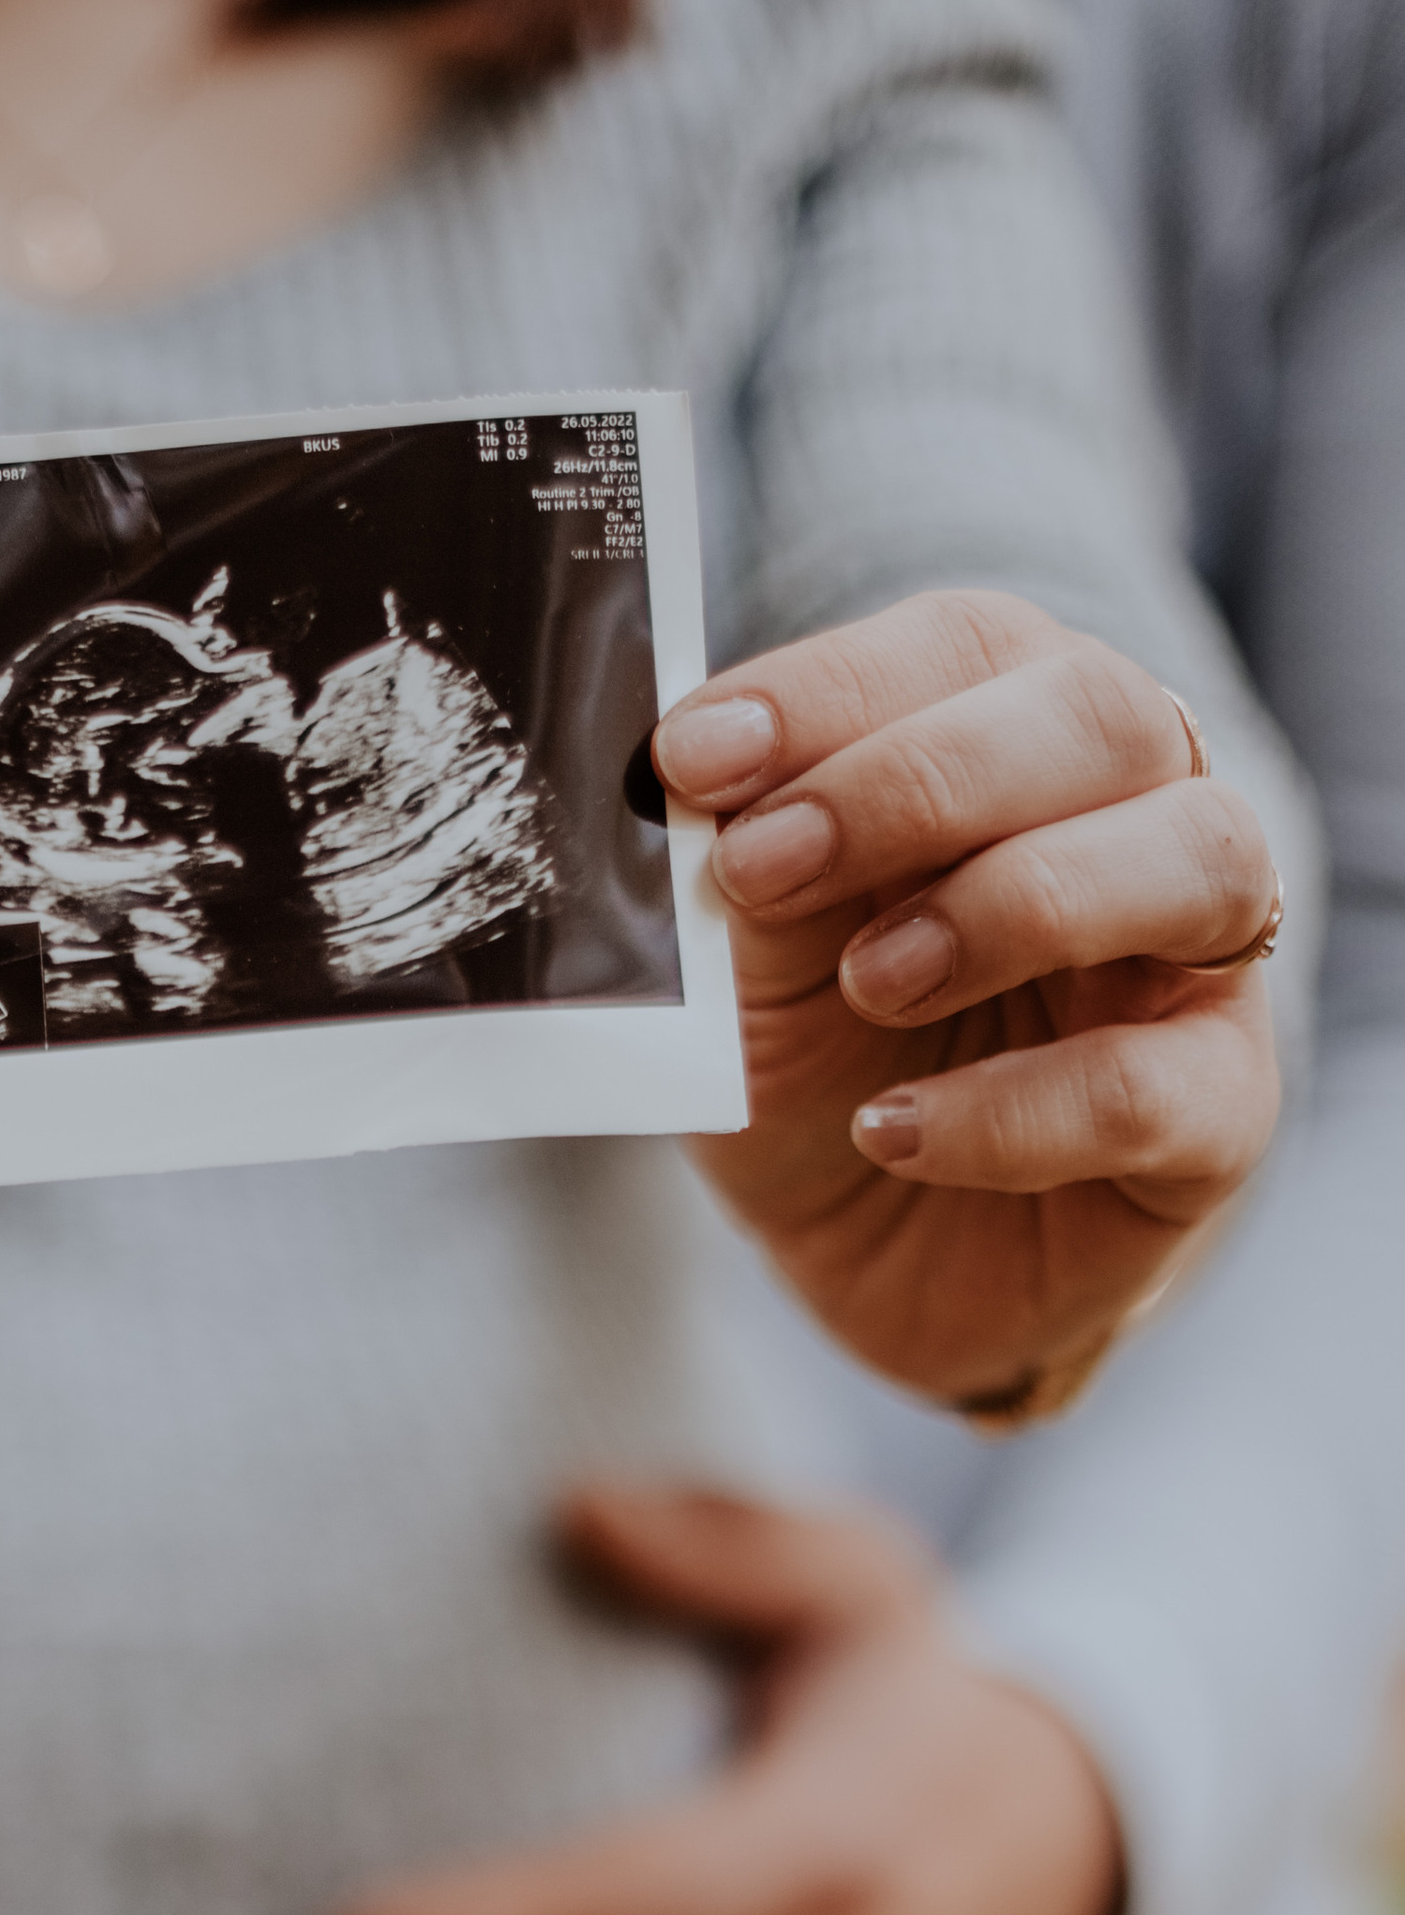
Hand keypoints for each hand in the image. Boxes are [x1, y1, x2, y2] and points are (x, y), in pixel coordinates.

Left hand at [654, 592, 1282, 1417]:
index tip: (695, 757)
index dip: (831, 690)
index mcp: (1019, 735)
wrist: (882, 1267)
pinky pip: (1152, 1085)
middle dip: (918, 781)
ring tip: (871, 986)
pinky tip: (895, 1134)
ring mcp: (1202, 959)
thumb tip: (694, 793)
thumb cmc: (830, 1078)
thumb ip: (748, 877)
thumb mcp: (748, 972)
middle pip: (1100, 715)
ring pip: (1192, 857)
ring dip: (1010, 907)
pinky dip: (1013, 1109)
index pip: (966, 647)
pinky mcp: (1221, 1110)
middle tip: (766, 868)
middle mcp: (1140, 814)